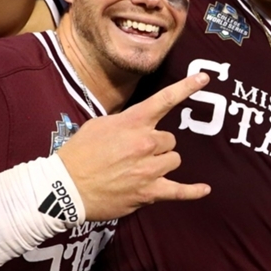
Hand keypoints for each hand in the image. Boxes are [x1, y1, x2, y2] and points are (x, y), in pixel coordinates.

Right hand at [56, 72, 210, 220]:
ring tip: (139, 170)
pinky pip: (180, 191)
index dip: (187, 86)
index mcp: (133, 122)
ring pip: (173, 161)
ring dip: (161, 164)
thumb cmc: (79, 154)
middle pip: (170, 140)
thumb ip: (125, 122)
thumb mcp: (99, 125)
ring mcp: (149, 169)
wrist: (65, 187)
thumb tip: (139, 126)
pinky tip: (204, 189)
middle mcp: (145, 143)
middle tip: (136, 154)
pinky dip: (193, 191)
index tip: (204, 78)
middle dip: (158, 146)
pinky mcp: (149, 192)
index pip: (165, 99)